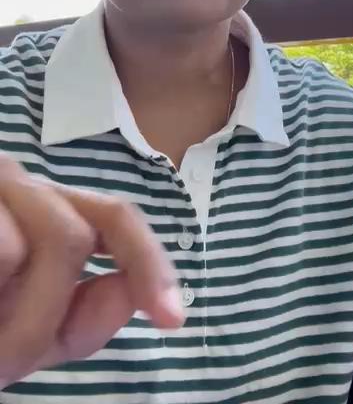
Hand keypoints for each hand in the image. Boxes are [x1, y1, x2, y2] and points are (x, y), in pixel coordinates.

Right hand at [0, 153, 183, 388]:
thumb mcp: (14, 333)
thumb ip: (75, 320)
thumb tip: (133, 299)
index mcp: (41, 210)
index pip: (114, 218)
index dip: (150, 264)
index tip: (174, 320)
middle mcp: (13, 180)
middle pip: (69, 238)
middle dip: (36, 316)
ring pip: (26, 244)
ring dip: (2, 317)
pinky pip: (1, 249)